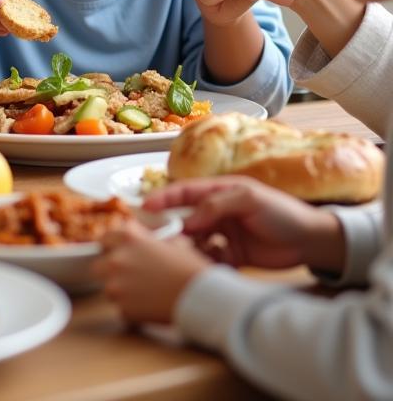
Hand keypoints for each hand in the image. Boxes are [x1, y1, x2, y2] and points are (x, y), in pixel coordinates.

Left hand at [93, 220, 211, 323]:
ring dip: (120, 291)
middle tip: (128, 276)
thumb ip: (153, 238)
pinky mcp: (124, 309)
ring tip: (142, 295)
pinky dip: (131, 310)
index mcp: (128, 238)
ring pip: (107, 288)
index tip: (118, 252)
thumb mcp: (173, 242)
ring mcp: (117, 285)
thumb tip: (151, 239)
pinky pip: (121, 309)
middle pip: (98, 264)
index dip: (113, 246)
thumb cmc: (191, 268)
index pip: (105, 237)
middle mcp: (117, 259)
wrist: (203, 297)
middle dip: (109, 270)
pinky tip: (148, 308)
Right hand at [143, 176, 344, 270]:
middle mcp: (216, 211)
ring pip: (194, 240)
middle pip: (185, 217)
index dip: (163, 198)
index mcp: (218, 191)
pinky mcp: (231, 256)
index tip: (144, 207)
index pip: (184, 191)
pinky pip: (209, 258)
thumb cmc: (283, 211)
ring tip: (184, 255)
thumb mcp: (249, 199)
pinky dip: (203, 262)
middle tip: (157, 239)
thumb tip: (189, 220)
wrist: (313, 242)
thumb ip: (216, 205)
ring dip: (187, 247)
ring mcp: (223, 234)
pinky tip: (204, 266)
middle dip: (170, 227)